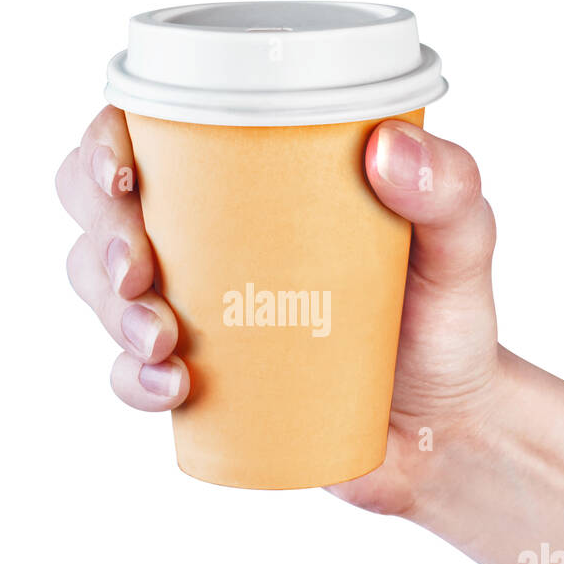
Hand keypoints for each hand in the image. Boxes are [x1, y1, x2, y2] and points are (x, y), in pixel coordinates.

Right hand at [57, 107, 499, 516]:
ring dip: (110, 312)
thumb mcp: (462, 247)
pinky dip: (131, 382)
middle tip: (139, 271)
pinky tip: (171, 390)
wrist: (446, 429)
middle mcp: (208, 236)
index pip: (148, 134)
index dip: (105, 144)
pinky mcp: (196, 379)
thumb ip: (449, 189)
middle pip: (102, 212)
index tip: (122, 175)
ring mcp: (195, 310)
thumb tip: (389, 147)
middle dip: (101, 238)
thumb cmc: (447, 321)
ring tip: (161, 342)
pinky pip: (129, 376)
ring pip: (101, 290)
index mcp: (253, 176)